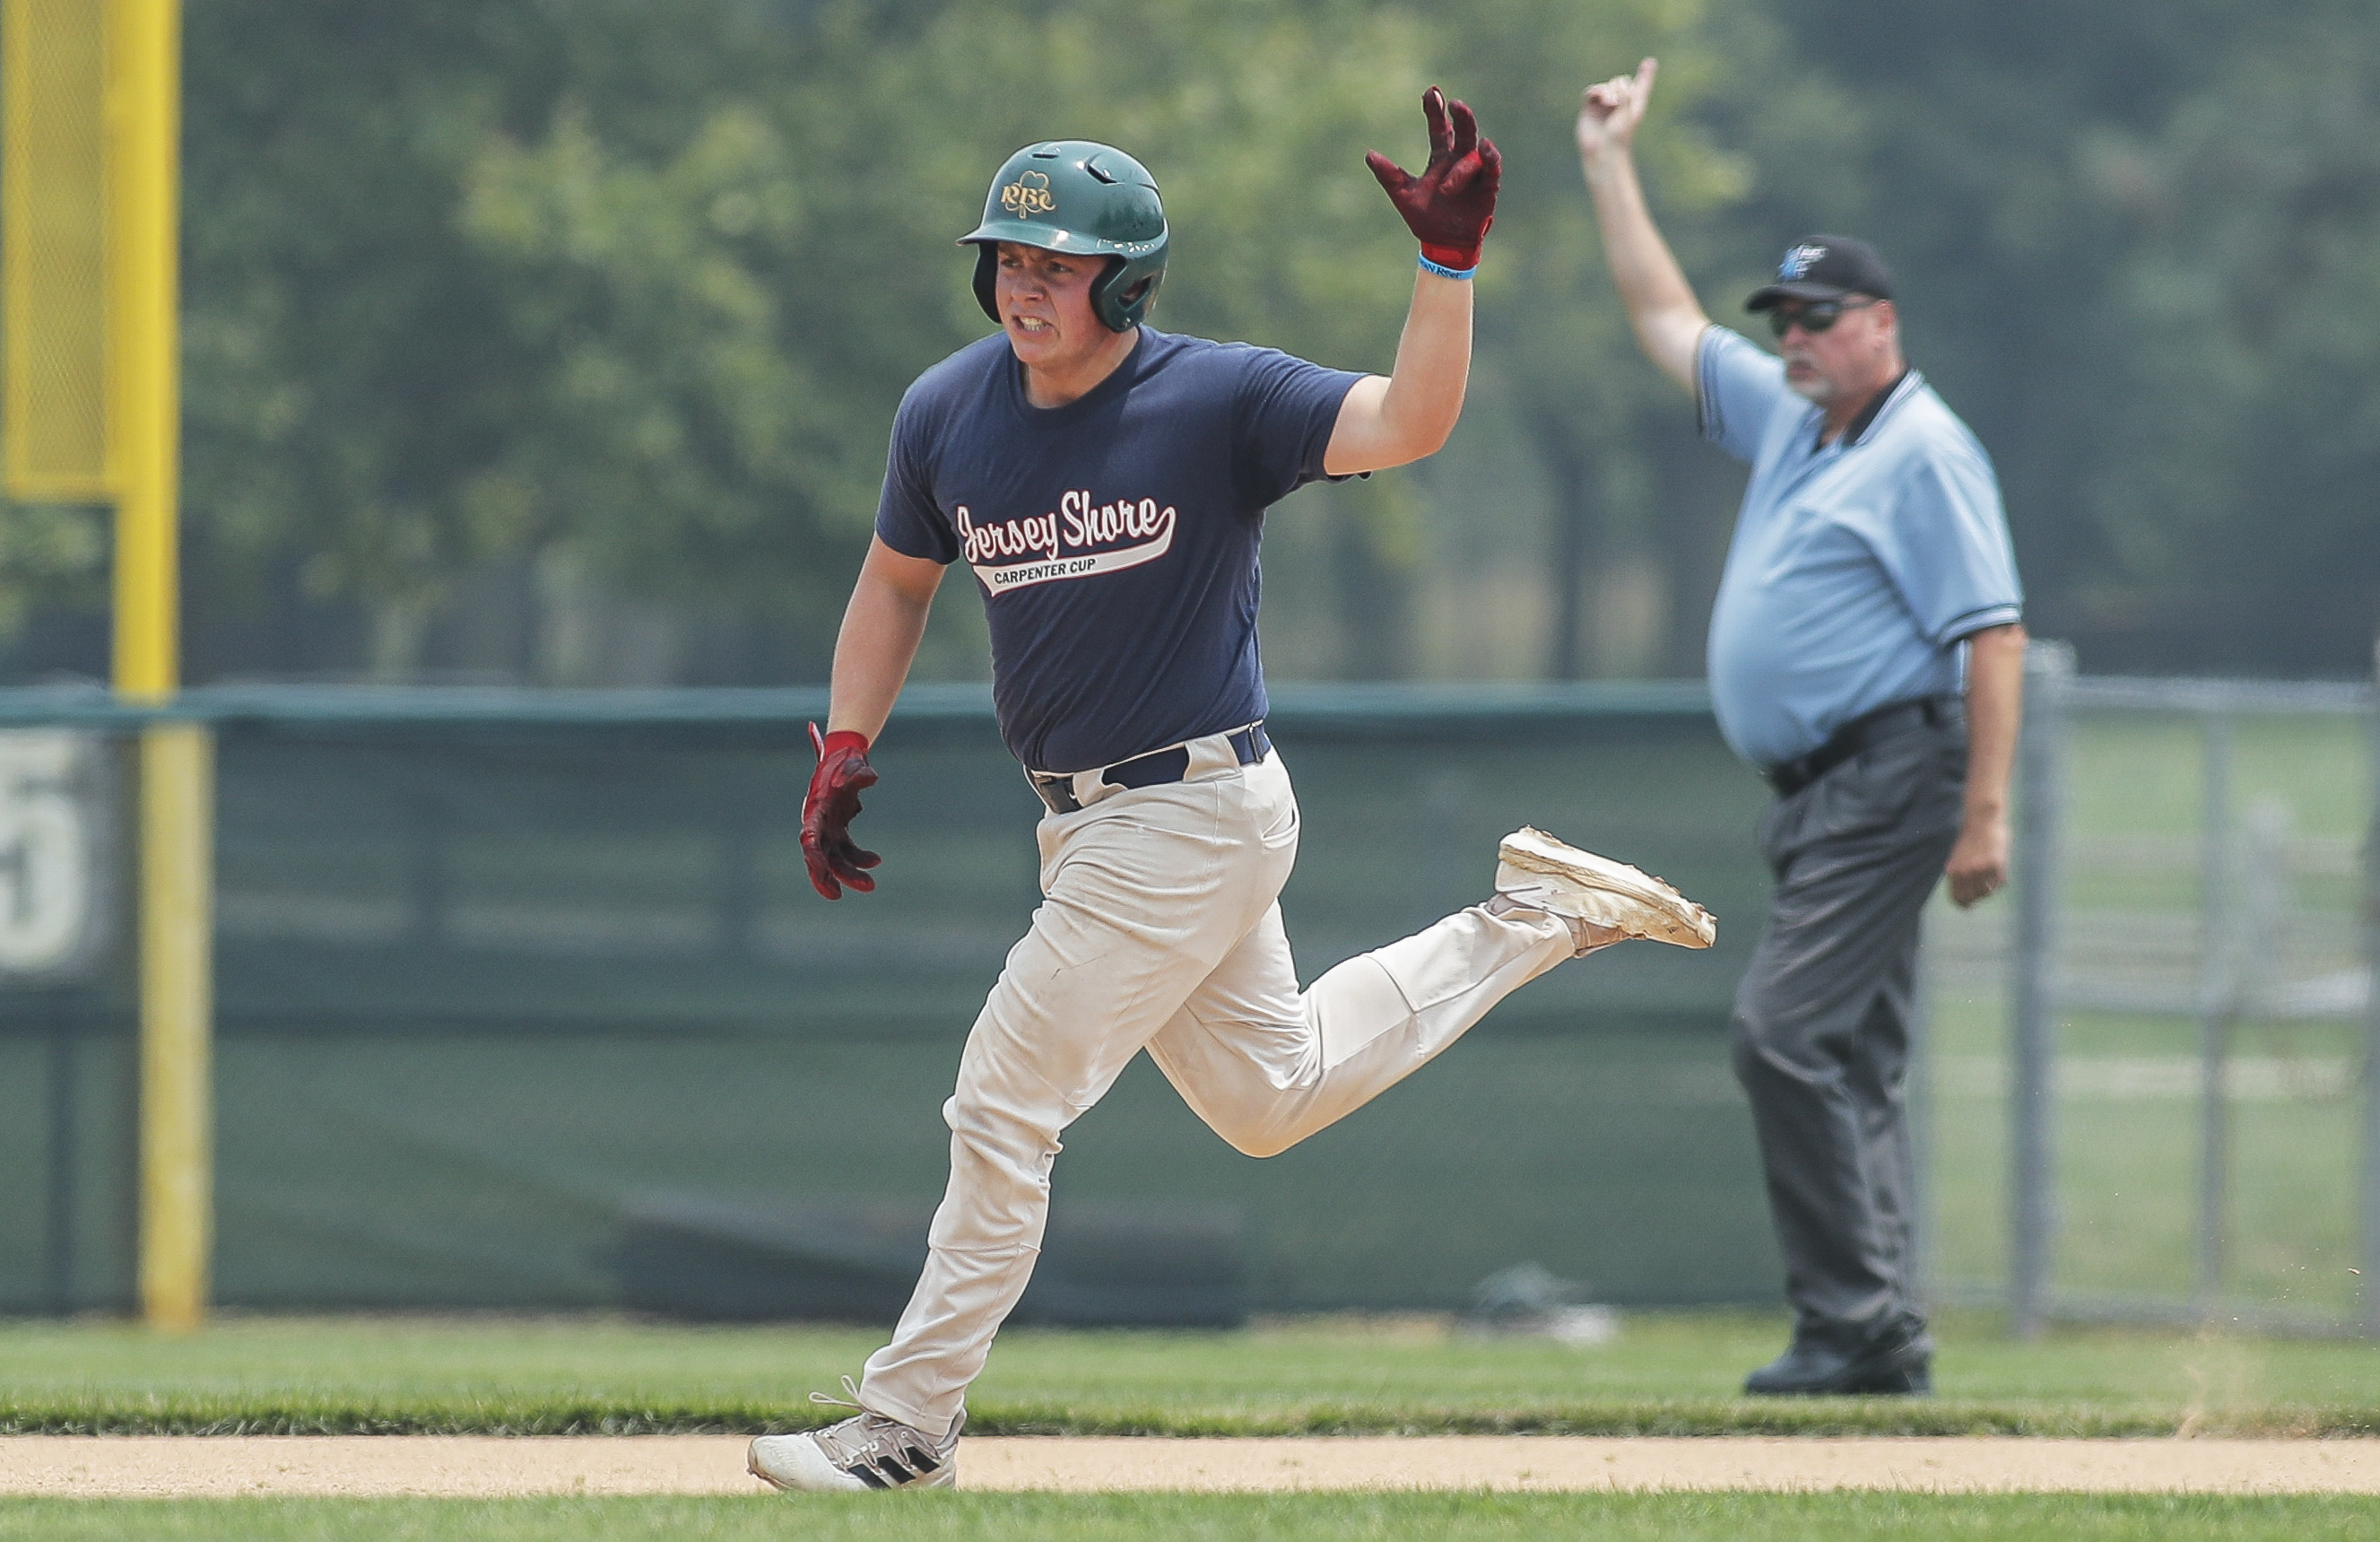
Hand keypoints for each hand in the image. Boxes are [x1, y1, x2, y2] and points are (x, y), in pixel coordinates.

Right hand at [802, 722, 880, 899]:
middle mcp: (818, 823)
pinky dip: (860, 859)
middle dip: (828, 877)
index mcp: (816, 810)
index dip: (812, 856)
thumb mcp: (853, 762)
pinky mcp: (838, 830)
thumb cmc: (846, 758)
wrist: (846, 755)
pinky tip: (876, 860)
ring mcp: (828, 828)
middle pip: (819, 856)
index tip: (819, 872)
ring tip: (870, 885)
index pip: (809, 838)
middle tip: (839, 896)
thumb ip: (859, 771)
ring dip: (849, 874)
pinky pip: (847, 851)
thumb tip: (871, 778)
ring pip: (834, 859)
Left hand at [1366, 85, 1501, 271]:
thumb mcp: (1403, 196)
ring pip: (1474, 153)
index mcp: (1440, 158)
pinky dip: (1490, 158)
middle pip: (1463, 131)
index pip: (1439, 128)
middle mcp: (1459, 160)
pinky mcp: (1488, 187)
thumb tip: (1369, 154)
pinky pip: (1492, 168)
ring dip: (1463, 166)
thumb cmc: (1424, 219)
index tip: (1432, 92)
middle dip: (1461, 117)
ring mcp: (1475, 173)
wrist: (1443, 246)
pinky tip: (1485, 148)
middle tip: (1455, 104)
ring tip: (1447, 188)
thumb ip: (1389, 175)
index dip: (1436, 111)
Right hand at [1577, 57, 1657, 168]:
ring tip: (1608, 102)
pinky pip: (1592, 91)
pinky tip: (1597, 95)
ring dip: (1608, 91)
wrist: (1602, 151)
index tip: (1650, 63)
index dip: (1645, 75)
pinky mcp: (1590, 108)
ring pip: (1607, 85)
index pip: (1640, 86)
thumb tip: (1616, 83)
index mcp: (1633, 105)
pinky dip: (1595, 90)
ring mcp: (1604, 105)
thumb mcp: (1627, 113)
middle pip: (1620, 81)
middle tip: (1616, 103)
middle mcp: (1620, 103)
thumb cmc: (1619, 136)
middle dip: (1619, 87)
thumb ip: (1625, 94)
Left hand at [1945, 806, 2008, 907]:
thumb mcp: (1958, 857)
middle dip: (1977, 896)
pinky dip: (1999, 879)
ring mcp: (1982, 870)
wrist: (1982, 820)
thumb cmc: (1970, 838)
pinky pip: (1999, 882)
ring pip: (1988, 891)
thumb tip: (1965, 897)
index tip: (1967, 905)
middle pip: (1974, 898)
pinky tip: (1998, 867)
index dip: (1963, 904)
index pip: (1958, 898)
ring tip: (1989, 874)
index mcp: (1953, 871)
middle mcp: (1966, 873)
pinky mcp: (1996, 865)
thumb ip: (1959, 875)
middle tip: (1981, 891)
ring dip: (1989, 887)